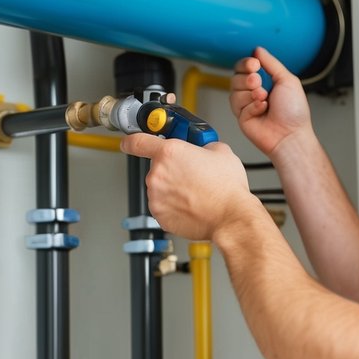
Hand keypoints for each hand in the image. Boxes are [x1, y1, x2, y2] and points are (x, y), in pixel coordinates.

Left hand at [119, 134, 260, 240]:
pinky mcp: (160, 216)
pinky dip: (174, 207)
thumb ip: (202, 146)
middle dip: (171, 170)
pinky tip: (191, 205)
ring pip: (159, 189)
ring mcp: (156, 197)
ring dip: (172, 189)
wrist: (231, 217)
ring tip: (195, 193)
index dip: (130, 141)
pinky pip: (163, 207)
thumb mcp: (220, 151)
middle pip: (157, 168)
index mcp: (169, 153)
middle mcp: (157, 174)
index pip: (137, 142)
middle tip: (191, 175)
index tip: (128, 143)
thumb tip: (202, 149)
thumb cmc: (226, 188)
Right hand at [230, 47, 312, 158]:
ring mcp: (246, 105)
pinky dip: (252, 106)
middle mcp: (252, 92)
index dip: (246, 63)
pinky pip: (238, 106)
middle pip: (235, 77)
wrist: (291, 134)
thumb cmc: (294, 111)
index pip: (244, 66)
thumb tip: (258, 50)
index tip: (255, 64)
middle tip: (259, 83)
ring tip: (264, 99)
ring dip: (250, 93)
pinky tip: (263, 110)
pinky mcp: (242, 118)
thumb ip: (271, 63)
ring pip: (234, 91)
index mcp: (264, 81)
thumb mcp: (287, 80)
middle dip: (247, 79)